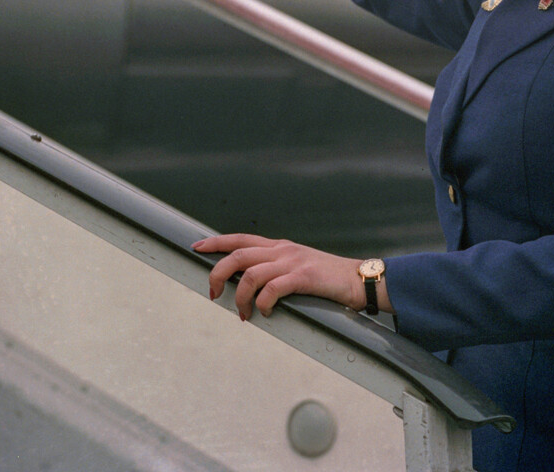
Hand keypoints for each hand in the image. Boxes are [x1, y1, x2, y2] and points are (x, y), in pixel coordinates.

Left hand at [192, 233, 379, 319]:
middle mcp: (283, 250)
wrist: (357, 278)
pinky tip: (268, 313)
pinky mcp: (303, 276)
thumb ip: (277, 270)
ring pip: (250, 273)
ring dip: (239, 297)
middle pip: (238, 254)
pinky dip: (264, 304)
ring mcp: (293, 262)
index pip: (241, 239)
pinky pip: (272, 289)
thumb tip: (250, 286)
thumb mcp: (299, 266)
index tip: (196, 246)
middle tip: (213, 293)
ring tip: (243, 313)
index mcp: (280, 247)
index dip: (216, 242)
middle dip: (217, 273)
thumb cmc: (328, 277)